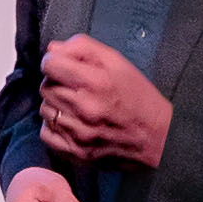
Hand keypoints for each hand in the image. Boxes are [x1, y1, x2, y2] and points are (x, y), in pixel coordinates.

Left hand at [37, 34, 173, 169]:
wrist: (158, 138)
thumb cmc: (138, 97)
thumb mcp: (118, 62)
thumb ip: (83, 48)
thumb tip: (52, 50)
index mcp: (95, 82)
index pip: (50, 65)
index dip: (54, 62)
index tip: (63, 66)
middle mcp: (85, 109)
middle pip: (45, 86)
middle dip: (56, 82)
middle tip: (74, 86)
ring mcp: (79, 133)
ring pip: (44, 109)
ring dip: (55, 104)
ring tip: (75, 104)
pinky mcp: (77, 153)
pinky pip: (46, 134)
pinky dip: (54, 126)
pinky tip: (71, 122)